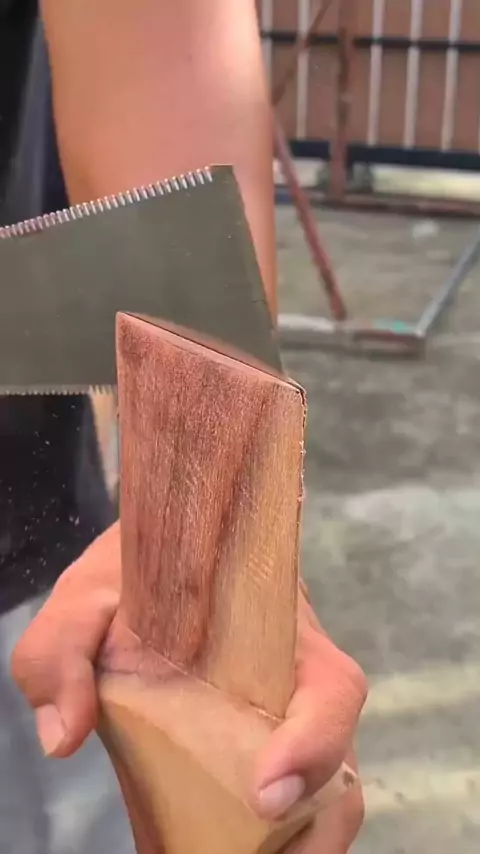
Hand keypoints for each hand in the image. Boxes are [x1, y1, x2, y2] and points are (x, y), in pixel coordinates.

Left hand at [11, 523, 366, 852]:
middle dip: (312, 830)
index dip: (315, 743)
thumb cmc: (135, 574)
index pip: (331, 688)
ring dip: (291, 842)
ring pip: (324, 792)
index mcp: (276, 631)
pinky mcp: (261, 745)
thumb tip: (64, 736)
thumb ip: (62, 645)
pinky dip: (261, 836)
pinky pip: (286, 799)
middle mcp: (298, 680)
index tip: (264, 793)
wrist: (159, 564)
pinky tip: (210, 842)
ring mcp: (286, 717)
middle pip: (339, 764)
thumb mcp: (88, 592)